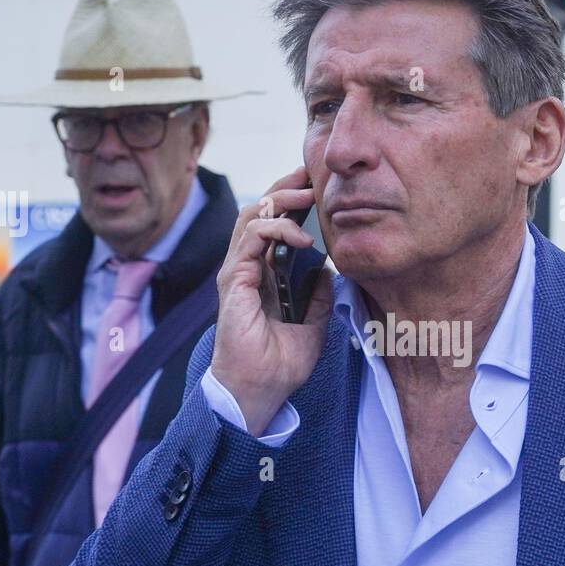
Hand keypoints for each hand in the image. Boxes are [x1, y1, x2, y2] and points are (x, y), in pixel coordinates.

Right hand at [211, 167, 333, 435]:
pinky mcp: (233, 279)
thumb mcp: (314, 321)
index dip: (293, 201)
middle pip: (261, 211)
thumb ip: (319, 293)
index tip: (317, 186)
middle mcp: (247, 267)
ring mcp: (237, 271)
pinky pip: (251, 238)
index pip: (274, 224)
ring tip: (309, 195)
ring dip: (282, 200)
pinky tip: (302, 237)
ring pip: (253, 215)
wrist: (260, 390)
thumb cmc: (281, 363)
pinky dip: (277, 229)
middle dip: (286, 187)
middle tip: (311, 175)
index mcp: (264, 274)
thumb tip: (331, 268)